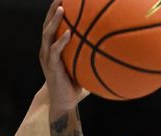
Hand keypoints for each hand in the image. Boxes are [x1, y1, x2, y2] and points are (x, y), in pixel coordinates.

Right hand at [39, 0, 88, 118]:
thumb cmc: (74, 84)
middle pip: (47, 24)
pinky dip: (61, 41)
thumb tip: (112, 49)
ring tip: (61, 8)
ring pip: (47, 34)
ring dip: (54, 20)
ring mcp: (47, 57)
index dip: (56, 11)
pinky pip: (55, 51)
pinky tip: (68, 33)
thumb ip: (91, 56)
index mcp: (53, 47)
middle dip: (53, 9)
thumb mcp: (83, 67)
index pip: (53, 25)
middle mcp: (47, 49)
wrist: (63, 102)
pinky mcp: (51, 66)